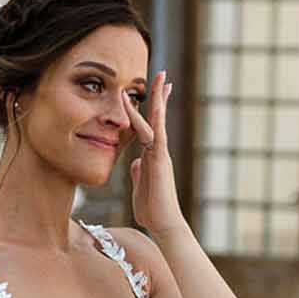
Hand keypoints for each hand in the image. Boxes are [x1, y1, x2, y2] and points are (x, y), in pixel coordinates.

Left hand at [128, 72, 182, 237]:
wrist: (164, 224)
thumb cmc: (152, 210)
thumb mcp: (139, 187)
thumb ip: (137, 173)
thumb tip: (134, 162)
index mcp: (151, 156)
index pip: (150, 126)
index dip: (152, 109)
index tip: (156, 92)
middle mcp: (158, 151)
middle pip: (158, 117)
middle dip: (159, 95)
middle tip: (162, 73)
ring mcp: (160, 155)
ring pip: (158, 122)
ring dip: (158, 100)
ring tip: (161, 78)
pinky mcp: (160, 162)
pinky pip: (157, 136)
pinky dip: (155, 120)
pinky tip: (156, 105)